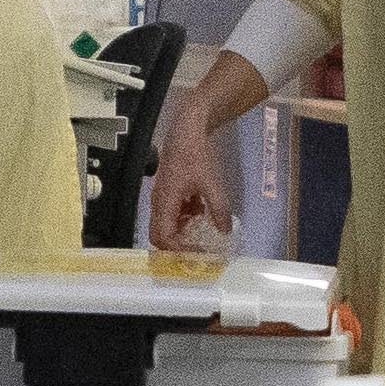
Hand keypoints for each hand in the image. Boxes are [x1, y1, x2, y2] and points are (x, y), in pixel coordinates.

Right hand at [147, 124, 243, 251]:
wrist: (187, 132)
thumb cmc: (196, 155)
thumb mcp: (212, 184)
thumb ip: (219, 209)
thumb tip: (225, 231)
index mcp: (165, 202)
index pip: (163, 237)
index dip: (179, 250)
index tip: (198, 253)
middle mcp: (159, 203)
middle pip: (160, 235)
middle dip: (178, 246)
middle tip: (197, 251)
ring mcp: (163, 197)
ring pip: (167, 225)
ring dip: (183, 233)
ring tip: (202, 235)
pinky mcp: (169, 192)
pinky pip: (173, 214)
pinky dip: (186, 219)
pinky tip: (202, 215)